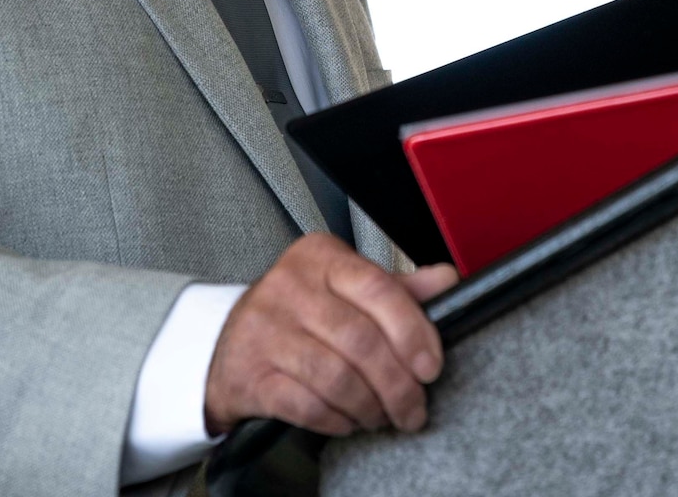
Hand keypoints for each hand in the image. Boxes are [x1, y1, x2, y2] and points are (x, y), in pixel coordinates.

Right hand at [203, 234, 459, 436]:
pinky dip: (337, 420)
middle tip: (413, 408)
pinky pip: (306, 405)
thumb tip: (448, 280)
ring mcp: (265, 329)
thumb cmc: (299, 315)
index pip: (378, 288)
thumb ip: (397, 288)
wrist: (229, 345)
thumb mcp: (346, 289)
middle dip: (397, 384)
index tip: (431, 366)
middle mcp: (289, 286)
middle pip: (361, 340)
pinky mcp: (249, 373)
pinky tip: (348, 421)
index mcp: (321, 257)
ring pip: (336, 377)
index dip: (413, 332)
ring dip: (369, 406)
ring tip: (381, 415)